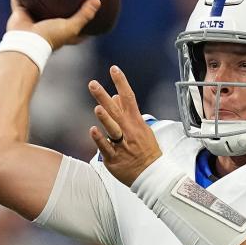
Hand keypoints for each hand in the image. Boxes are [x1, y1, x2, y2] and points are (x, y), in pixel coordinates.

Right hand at [6, 0, 99, 49]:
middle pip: (54, 12)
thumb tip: (98, 1)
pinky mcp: (20, 13)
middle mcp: (46, 25)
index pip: (75, 27)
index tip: (90, 8)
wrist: (26, 41)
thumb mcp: (71, 27)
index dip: (83, 19)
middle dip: (59, 4)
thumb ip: (84, 15)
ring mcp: (32, 19)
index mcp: (60, 32)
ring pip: (36, 4)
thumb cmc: (50, 37)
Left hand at [88, 66, 162, 186]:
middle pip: (116, 111)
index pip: (129, 98)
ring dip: (105, 118)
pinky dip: (100, 139)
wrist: (152, 175)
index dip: (121, 82)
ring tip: (98, 108)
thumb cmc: (146, 151)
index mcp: (135, 122)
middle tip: (93, 84)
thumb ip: (126, 112)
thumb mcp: (140, 128)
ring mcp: (121, 145)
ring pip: (113, 129)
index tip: (114, 69)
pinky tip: (93, 131)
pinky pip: (105, 148)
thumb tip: (116, 97)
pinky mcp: (114, 159)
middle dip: (104, 96)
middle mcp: (128, 131)